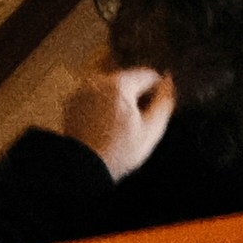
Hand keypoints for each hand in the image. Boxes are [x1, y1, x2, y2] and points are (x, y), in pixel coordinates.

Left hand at [63, 62, 175, 180]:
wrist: (84, 168)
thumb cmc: (118, 153)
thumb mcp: (151, 130)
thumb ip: (164, 102)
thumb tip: (168, 81)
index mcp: (119, 85)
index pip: (148, 75)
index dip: (158, 90)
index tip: (157, 108)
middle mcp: (98, 80)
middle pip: (128, 76)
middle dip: (137, 92)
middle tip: (140, 117)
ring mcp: (83, 90)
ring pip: (111, 83)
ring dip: (121, 95)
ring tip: (124, 119)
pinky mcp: (73, 101)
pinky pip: (95, 93)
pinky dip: (104, 101)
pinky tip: (108, 122)